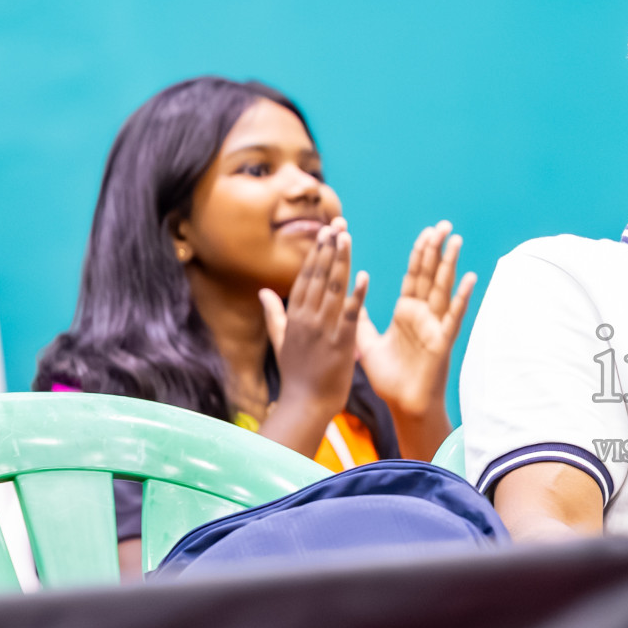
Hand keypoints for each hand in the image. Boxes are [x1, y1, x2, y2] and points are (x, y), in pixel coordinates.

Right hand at [258, 219, 367, 452]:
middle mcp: (307, 318)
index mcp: (295, 316)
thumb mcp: (281, 341)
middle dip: (329, 248)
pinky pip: (351, 315)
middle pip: (319, 276)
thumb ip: (274, 313)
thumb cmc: (297, 374)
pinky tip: (364, 276)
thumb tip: (262, 291)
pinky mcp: (342, 343)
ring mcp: (324, 330)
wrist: (306, 404)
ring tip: (348, 237)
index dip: (316, 253)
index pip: (306, 277)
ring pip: (334, 289)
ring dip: (341, 261)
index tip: (325, 232)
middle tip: (339, 223)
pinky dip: (357, 295)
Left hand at [356, 220, 476, 420]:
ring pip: (442, 289)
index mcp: (406, 312)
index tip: (426, 232)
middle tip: (444, 225)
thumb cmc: (390, 377)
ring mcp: (435, 326)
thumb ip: (360, 319)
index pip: (413, 276)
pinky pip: (453, 316)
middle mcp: (423, 315)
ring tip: (456, 240)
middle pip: (430, 275)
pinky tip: (470, 279)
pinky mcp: (442, 340)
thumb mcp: (367, 343)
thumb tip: (349, 298)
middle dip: (436, 250)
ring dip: (450, 264)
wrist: (403, 405)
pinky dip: (461, 297)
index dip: (419, 253)